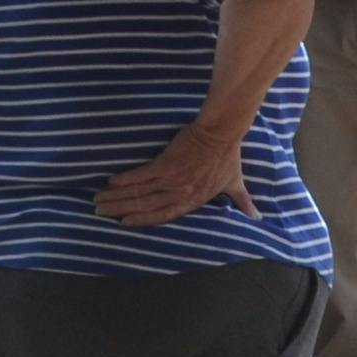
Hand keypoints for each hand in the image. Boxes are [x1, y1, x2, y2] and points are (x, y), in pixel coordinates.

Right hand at [99, 124, 249, 225]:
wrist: (221, 133)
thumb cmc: (228, 156)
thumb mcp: (235, 183)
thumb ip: (243, 202)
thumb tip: (258, 217)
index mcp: (194, 200)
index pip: (164, 215)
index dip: (143, 220)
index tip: (124, 223)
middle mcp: (181, 193)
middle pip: (146, 206)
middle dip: (121, 210)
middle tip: (100, 212)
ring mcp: (173, 179)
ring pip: (140, 193)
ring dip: (118, 198)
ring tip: (99, 200)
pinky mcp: (166, 163)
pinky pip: (142, 175)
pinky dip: (126, 180)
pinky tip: (111, 183)